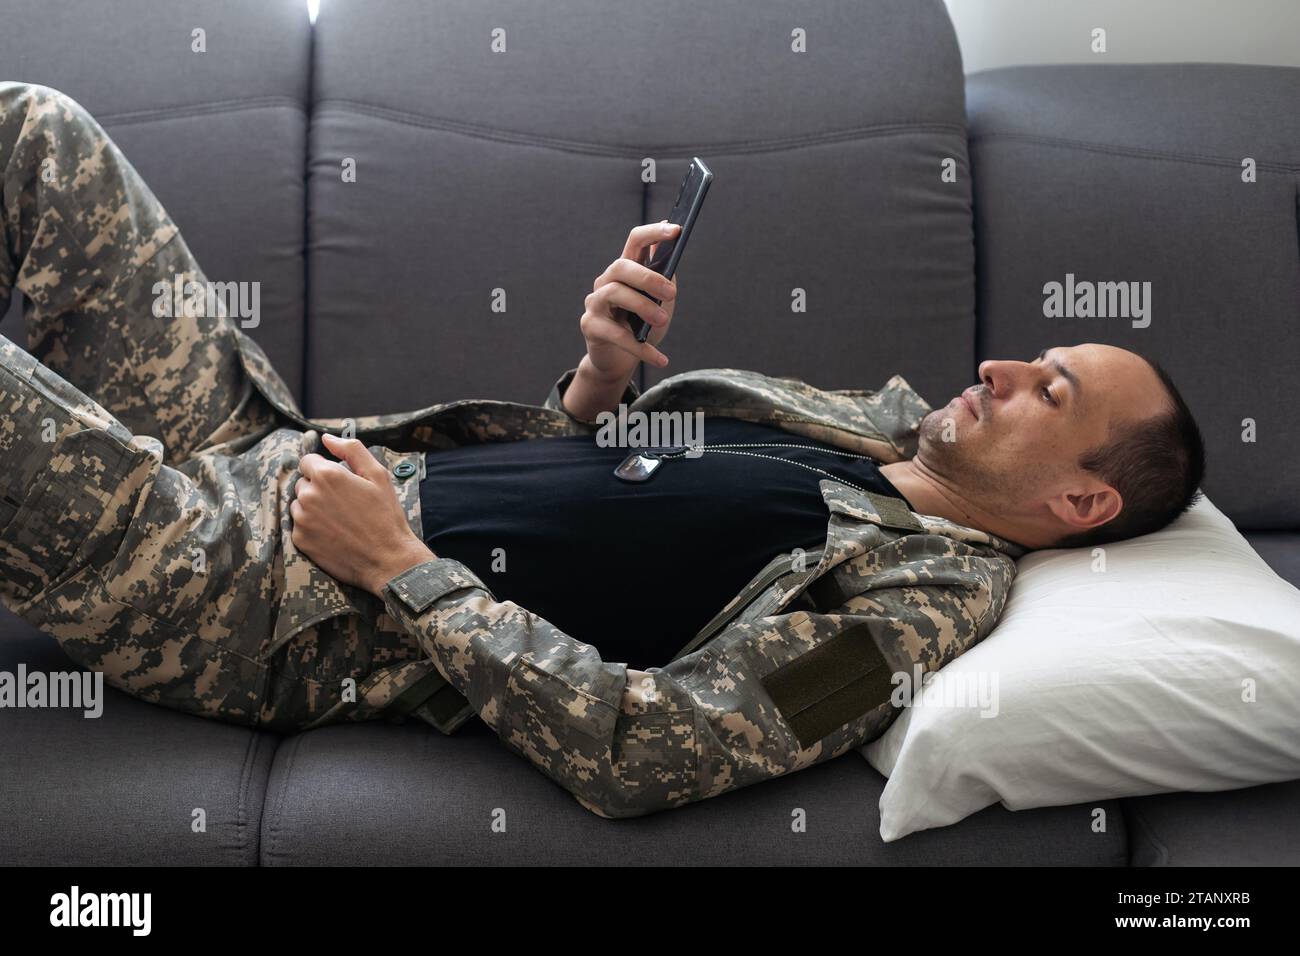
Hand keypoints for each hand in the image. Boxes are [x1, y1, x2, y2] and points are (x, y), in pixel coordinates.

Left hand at [290, 434, 435, 596]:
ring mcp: (302, 519)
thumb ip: (352, 450)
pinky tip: (334, 533)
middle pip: (304, 483)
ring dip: (314, 507)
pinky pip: (299, 525)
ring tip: (340, 519)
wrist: (387, 559)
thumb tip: (327, 438)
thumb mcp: (378, 476)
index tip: (340, 483)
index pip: (308, 461)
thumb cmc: (385, 516)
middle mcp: (309, 495)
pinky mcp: (300, 539)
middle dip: (319, 489)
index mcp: (327, 475)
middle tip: (344, 504)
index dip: (325, 469)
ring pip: (299, 504)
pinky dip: (312, 527)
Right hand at [581, 220, 680, 381]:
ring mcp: (595, 302)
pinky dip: (640, 347)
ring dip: (643, 306)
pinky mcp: (590, 326)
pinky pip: (616, 334)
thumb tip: (673, 257)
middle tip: (671, 292)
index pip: (635, 241)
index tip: (677, 230)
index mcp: (626, 270)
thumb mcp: (659, 303)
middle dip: (648, 277)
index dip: (654, 232)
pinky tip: (661, 358)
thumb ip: (665, 281)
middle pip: (621, 266)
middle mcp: (606, 281)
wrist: (620, 361)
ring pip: (615, 293)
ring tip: (663, 321)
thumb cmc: (640, 328)